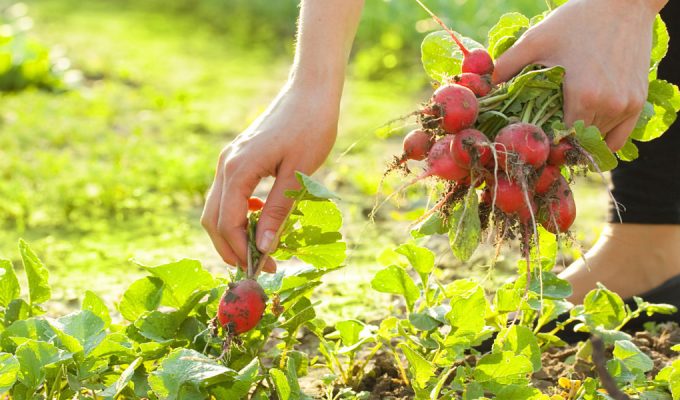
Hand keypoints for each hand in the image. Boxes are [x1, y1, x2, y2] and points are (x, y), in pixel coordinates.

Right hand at [201, 84, 339, 271]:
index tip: (264, 270)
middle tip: (258, 267)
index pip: (228, 223)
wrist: (311, 91)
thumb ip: (278, 211)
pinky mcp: (238, 157)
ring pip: (217, 207)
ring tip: (259, 249)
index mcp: (238, 170)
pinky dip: (238, 213)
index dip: (242, 251)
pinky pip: (228, 194)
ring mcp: (229, 160)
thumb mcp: (298, 174)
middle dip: (231, 248)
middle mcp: (227, 165)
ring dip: (233, 232)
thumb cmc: (311, 127)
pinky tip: (261, 217)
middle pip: (213, 219)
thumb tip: (263, 247)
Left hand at [493, 0, 663, 150]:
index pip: (558, 139)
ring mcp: (626, 107)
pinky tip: (583, 130)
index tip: (529, 135)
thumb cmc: (576, 21)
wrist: (624, 4)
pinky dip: (600, 140)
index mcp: (583, 96)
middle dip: (557, 141)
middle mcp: (608, 106)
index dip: (542, 140)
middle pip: (576, 142)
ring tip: (560, 126)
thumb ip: (506, 66)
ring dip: (578, 139)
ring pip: (596, 141)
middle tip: (541, 133)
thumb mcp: (535, 40)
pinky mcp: (637, 103)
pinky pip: (617, 139)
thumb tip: (480, 89)